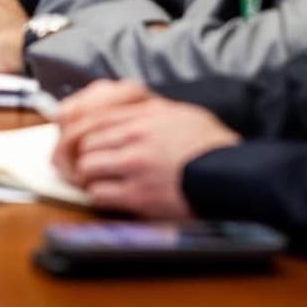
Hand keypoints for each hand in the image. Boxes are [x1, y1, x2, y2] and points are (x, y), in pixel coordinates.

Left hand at [51, 81, 240, 218]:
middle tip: (79, 166)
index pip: (91, 117)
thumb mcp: (180, 112)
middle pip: (83, 142)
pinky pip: (99, 194)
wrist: (234, 176)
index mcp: (144, 114)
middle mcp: (135, 136)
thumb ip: (148, 110)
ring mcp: (135, 166)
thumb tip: (122, 112)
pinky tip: (109, 196)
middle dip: (77, 156)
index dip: (75, 132)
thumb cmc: (212, 146)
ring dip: (87, 177)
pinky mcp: (140, 196)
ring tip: (96, 182)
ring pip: (86, 167)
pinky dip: (98, 196)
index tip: (71, 142)